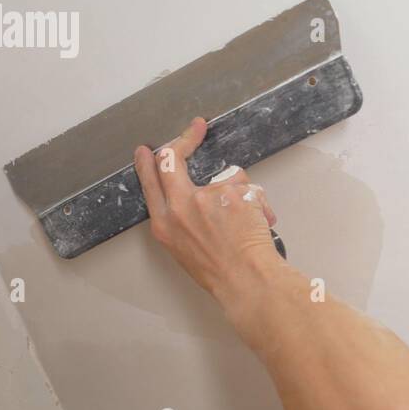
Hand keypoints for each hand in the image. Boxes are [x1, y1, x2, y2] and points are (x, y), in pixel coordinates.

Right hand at [133, 117, 281, 304]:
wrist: (246, 281)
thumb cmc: (220, 272)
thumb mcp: (184, 249)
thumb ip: (181, 220)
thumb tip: (190, 198)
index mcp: (164, 224)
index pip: (149, 182)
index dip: (149, 162)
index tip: (149, 150)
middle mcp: (180, 207)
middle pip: (172, 159)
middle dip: (184, 139)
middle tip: (196, 128)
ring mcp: (206, 197)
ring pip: (225, 175)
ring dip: (239, 191)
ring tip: (247, 220)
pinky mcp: (232, 192)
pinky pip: (247, 185)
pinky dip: (258, 201)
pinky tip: (259, 221)